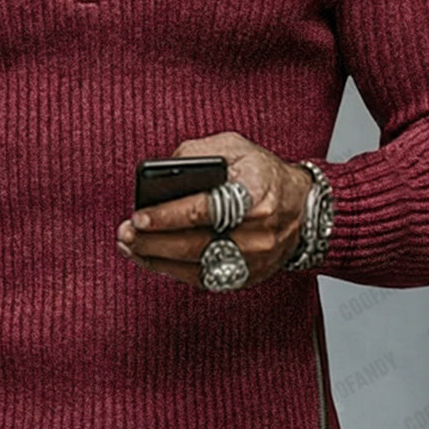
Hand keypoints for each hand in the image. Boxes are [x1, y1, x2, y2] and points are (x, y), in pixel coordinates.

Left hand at [116, 131, 312, 289]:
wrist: (304, 208)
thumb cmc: (263, 175)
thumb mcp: (235, 148)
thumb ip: (196, 153)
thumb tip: (160, 171)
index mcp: (256, 193)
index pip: (205, 209)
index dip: (168, 215)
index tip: (138, 217)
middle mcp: (258, 231)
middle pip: (195, 244)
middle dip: (153, 242)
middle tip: (124, 235)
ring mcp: (254, 260)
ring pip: (195, 267)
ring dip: (156, 260)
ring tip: (129, 247)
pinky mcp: (247, 277)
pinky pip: (203, 279)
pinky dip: (173, 271)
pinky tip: (151, 260)